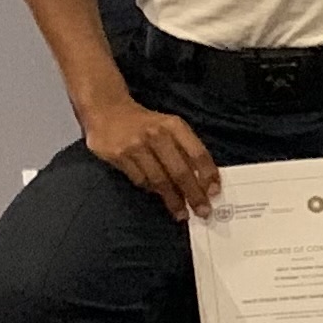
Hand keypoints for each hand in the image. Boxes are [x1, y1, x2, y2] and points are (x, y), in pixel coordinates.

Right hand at [80, 95, 220, 217]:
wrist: (107, 109)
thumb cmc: (146, 123)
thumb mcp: (170, 126)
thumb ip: (185, 148)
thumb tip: (203, 180)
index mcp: (174, 126)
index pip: (197, 153)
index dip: (208, 175)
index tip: (215, 192)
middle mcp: (156, 134)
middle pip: (180, 171)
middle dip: (193, 195)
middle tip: (202, 212)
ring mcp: (135, 146)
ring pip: (159, 180)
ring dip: (172, 200)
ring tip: (181, 213)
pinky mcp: (118, 156)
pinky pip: (140, 180)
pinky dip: (151, 190)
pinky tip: (158, 195)